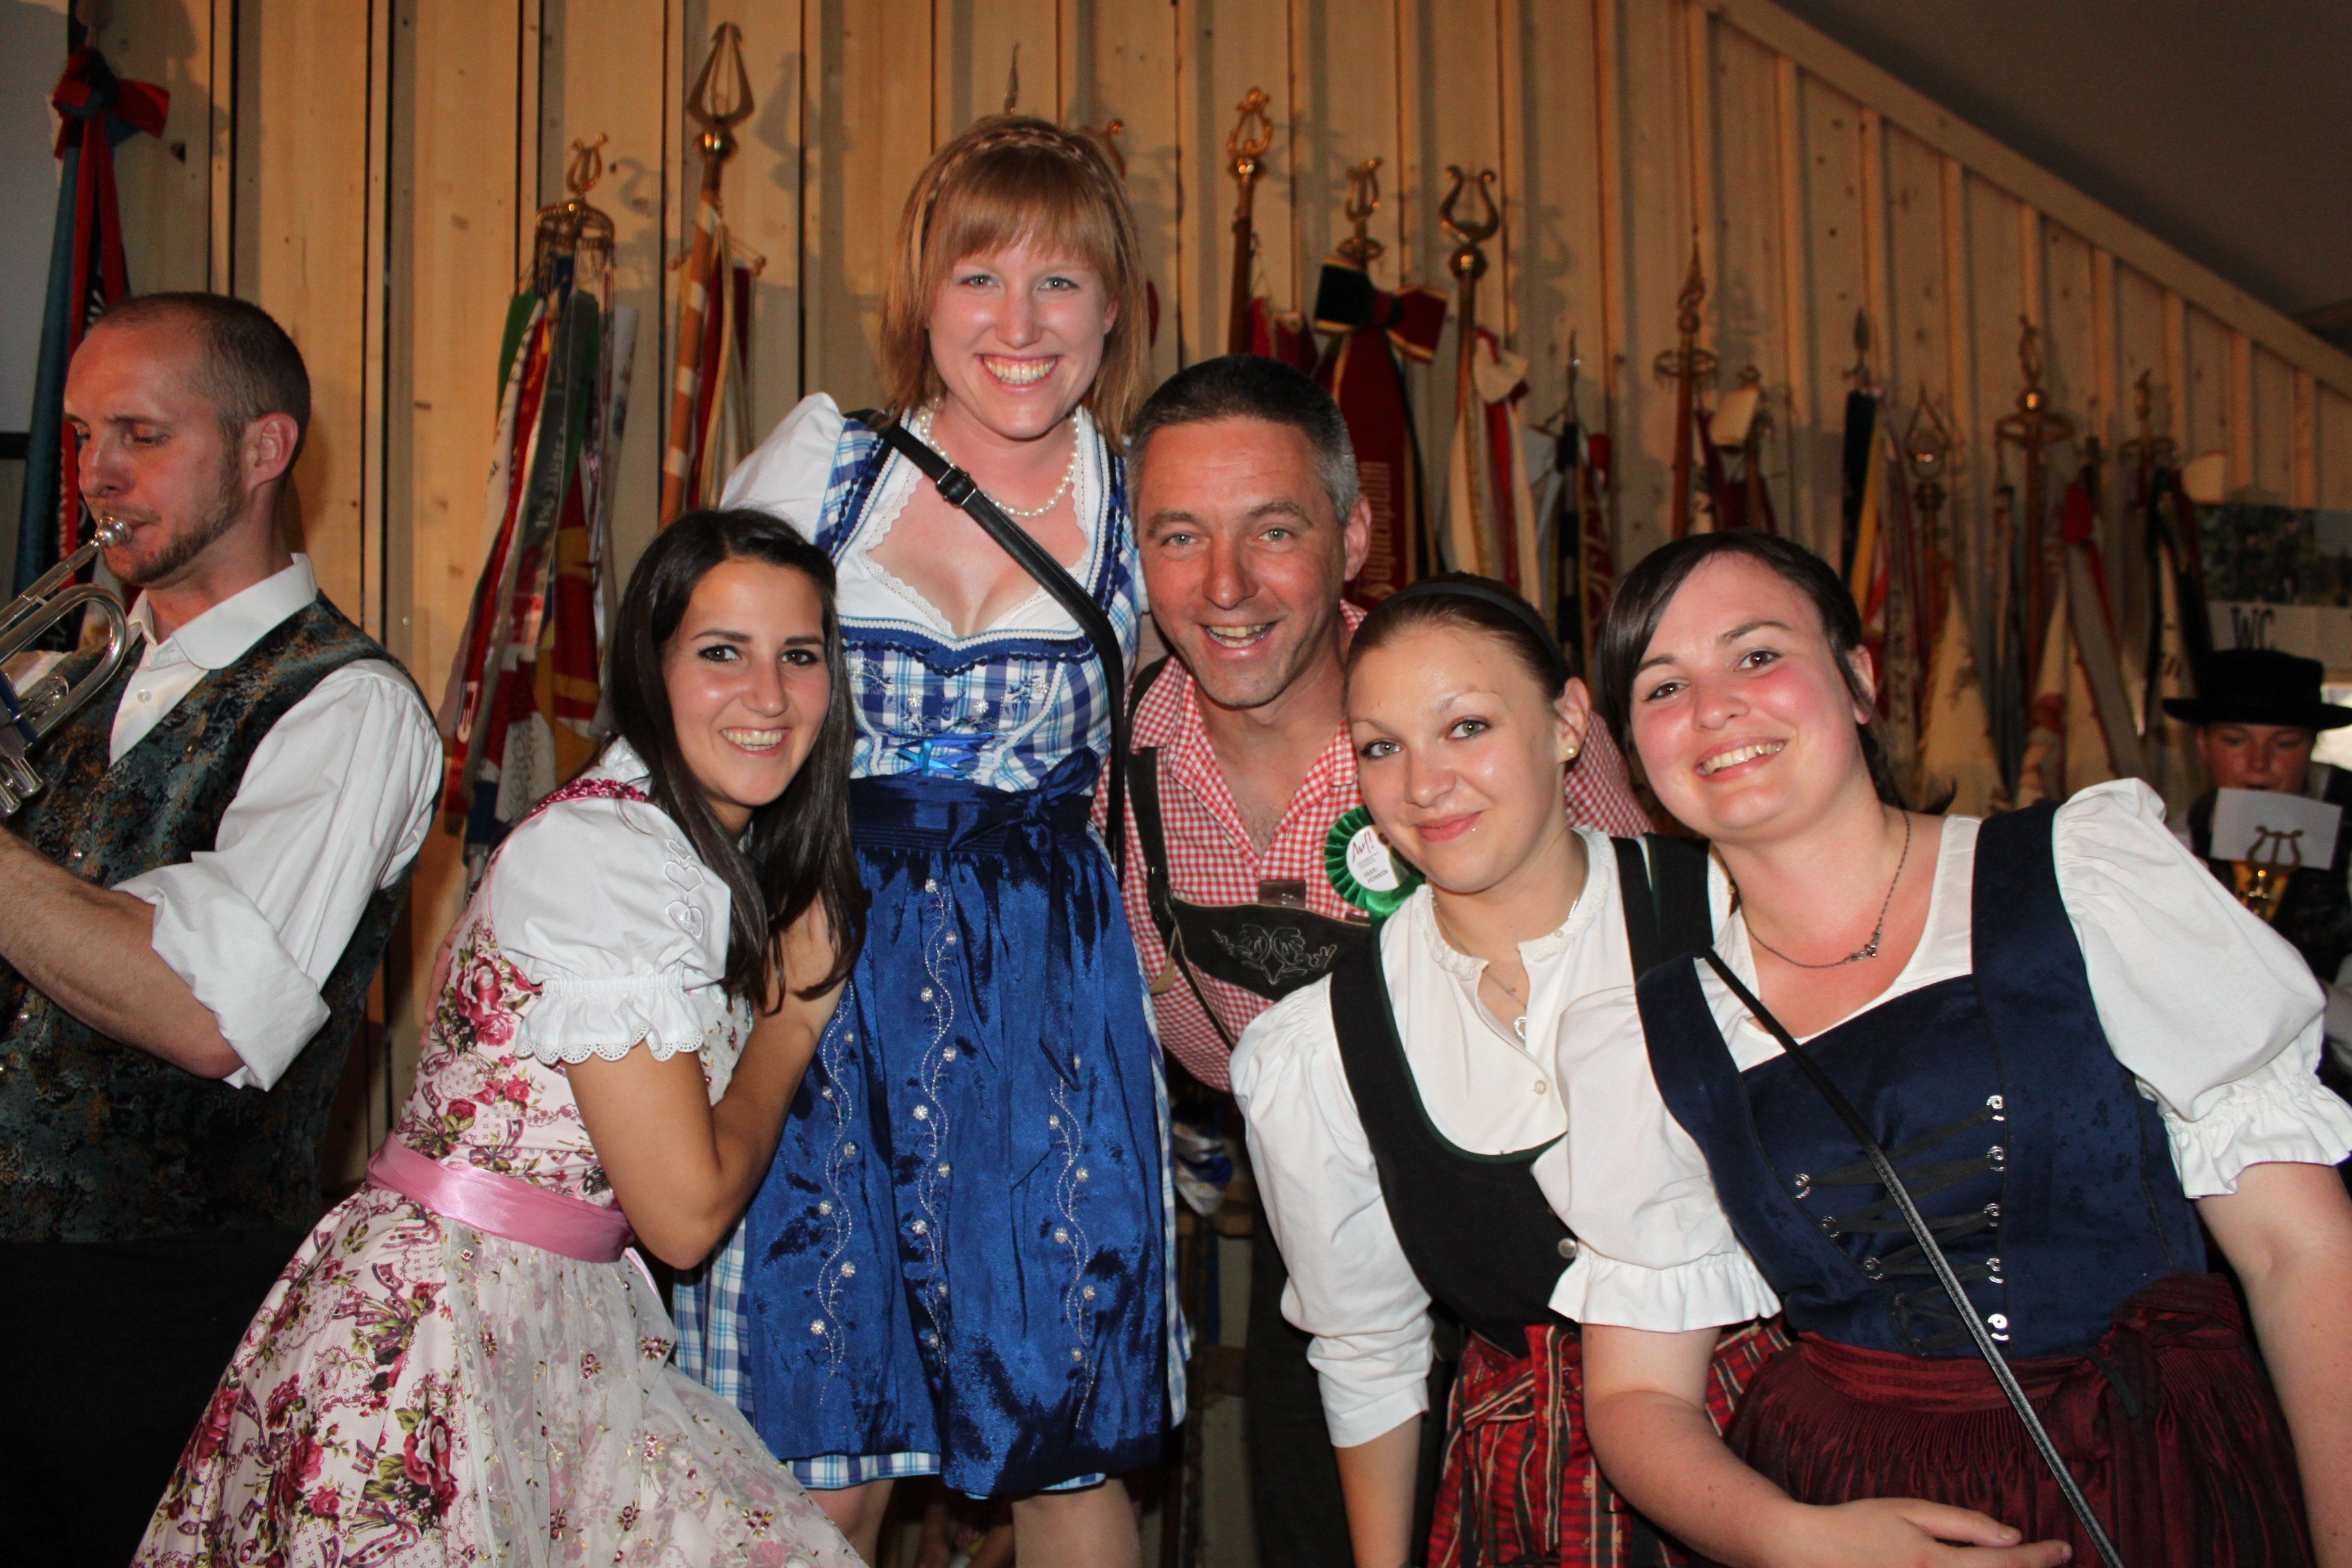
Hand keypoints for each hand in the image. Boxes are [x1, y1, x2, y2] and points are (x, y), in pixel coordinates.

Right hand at [1761, 1498, 2071, 1567]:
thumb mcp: (1908, 1510)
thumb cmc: (1854, 1526)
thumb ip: (1962, 1524)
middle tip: (2053, 1559)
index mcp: (1935, 1563)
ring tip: (2021, 1566)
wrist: (1806, 1552)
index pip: (2006, 1565)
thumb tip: (2009, 1535)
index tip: (2062, 1549)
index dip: (2041, 1557)